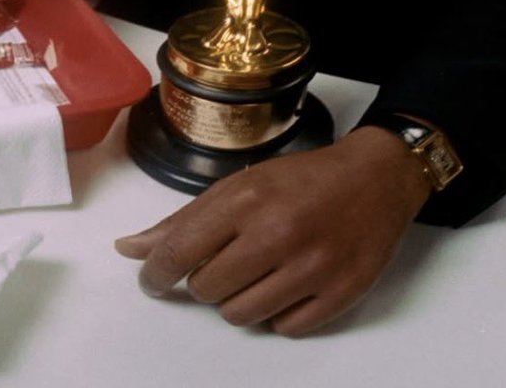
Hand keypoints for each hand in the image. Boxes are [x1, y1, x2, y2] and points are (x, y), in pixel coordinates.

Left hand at [114, 126, 431, 335]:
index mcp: (245, 199)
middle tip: (228, 259)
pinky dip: (280, 313)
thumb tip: (130, 248)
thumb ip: (184, 219)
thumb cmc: (304, 179)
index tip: (152, 280)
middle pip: (207, 290)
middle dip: (207, 280)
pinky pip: (284, 328)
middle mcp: (276, 233)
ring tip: (260, 270)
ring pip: (242, 316)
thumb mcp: (240, 184)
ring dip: (241, 299)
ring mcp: (310, 267)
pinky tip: (289, 283)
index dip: (156, 274)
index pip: (178, 252)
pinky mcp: (339, 294)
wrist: (376, 178)